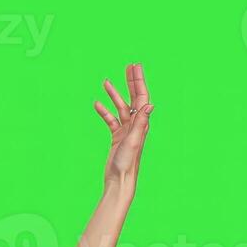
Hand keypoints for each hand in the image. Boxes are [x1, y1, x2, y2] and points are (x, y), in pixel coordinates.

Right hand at [93, 63, 152, 194]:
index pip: (141, 97)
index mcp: (141, 123)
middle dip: (131, 82)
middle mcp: (136, 125)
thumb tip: (150, 104)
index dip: (138, 81)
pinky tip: (96, 104)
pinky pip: (110, 120)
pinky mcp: (117, 137)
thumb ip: (141, 122)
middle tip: (129, 66)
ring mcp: (126, 130)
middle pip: (133, 98)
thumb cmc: (127, 163)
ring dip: (114, 94)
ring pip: (120, 107)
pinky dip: (104, 111)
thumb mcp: (134, 140)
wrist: (120, 180)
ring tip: (106, 81)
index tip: (135, 66)